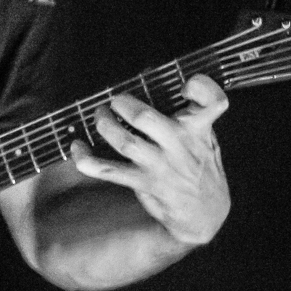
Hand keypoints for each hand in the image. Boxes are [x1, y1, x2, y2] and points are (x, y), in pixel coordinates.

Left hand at [72, 73, 229, 245]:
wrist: (206, 212)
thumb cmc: (199, 163)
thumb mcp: (205, 136)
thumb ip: (190, 113)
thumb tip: (151, 78)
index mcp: (198, 128)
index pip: (213, 102)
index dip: (201, 88)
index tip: (186, 86)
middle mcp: (180, 145)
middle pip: (145, 118)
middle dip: (122, 105)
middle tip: (117, 103)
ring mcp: (161, 165)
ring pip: (124, 142)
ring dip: (104, 126)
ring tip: (101, 117)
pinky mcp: (145, 183)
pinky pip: (109, 170)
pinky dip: (87, 159)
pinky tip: (77, 147)